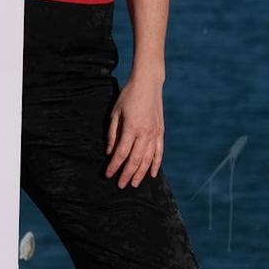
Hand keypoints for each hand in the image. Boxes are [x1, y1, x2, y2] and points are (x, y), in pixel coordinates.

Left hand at [104, 71, 163, 188]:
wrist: (148, 83)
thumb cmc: (128, 95)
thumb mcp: (115, 112)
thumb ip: (112, 133)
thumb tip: (109, 152)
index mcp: (131, 128)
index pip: (121, 153)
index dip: (114, 166)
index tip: (108, 174)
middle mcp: (145, 133)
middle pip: (135, 160)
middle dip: (127, 174)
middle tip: (121, 185)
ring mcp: (155, 133)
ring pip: (148, 159)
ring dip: (141, 173)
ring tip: (135, 184)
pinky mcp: (160, 131)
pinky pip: (159, 152)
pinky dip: (156, 164)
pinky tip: (152, 174)